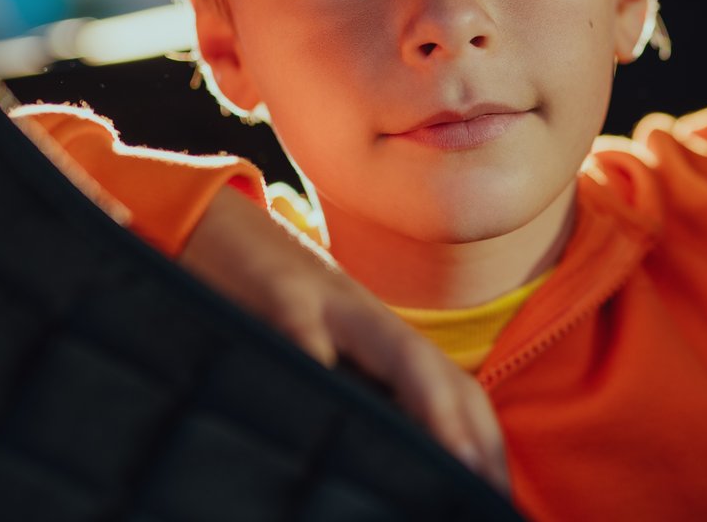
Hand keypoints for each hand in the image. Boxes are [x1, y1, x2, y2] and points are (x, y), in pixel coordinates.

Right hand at [179, 185, 509, 492]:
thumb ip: (345, 392)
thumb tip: (370, 460)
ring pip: (399, 351)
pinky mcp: (278, 290)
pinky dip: (322, 359)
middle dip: (474, 433)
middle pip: (442, 373)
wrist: (211, 218)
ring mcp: (328, 301)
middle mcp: (368, 319)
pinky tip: (334, 388)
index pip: (452, 386)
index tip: (495, 489)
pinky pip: (305, 327)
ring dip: (434, 405)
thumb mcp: (309, 347)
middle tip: (488, 489)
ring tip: (453, 458)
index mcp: (379, 337)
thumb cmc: (259, 301)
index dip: (481, 437)